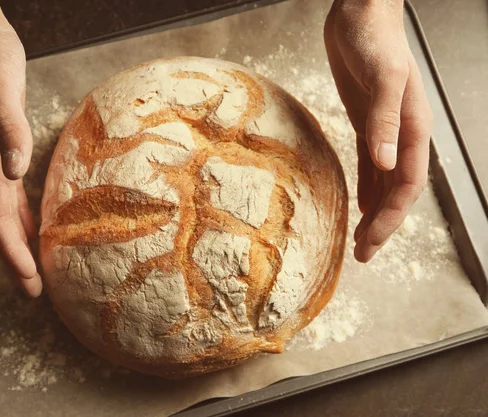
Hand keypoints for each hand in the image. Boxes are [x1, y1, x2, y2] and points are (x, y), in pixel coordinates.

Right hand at [0, 1, 41, 295]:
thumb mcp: (2, 91)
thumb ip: (8, 130)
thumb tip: (15, 171)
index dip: (12, 253)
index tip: (29, 283)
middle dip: (14, 260)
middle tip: (32, 292)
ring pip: (4, 215)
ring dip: (18, 244)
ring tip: (34, 270)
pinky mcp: (3, 149)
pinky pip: (12, 196)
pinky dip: (22, 217)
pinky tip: (35, 224)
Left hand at [324, 0, 432, 261]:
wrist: (361, 14)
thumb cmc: (374, 39)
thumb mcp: (381, 78)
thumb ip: (384, 121)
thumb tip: (386, 165)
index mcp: (413, 129)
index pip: (406, 186)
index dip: (390, 218)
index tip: (370, 244)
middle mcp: (402, 136)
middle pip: (395, 192)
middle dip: (381, 225)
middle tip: (360, 254)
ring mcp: (385, 131)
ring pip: (383, 183)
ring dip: (373, 212)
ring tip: (358, 240)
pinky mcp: (366, 123)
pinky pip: (369, 166)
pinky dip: (365, 189)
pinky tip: (358, 205)